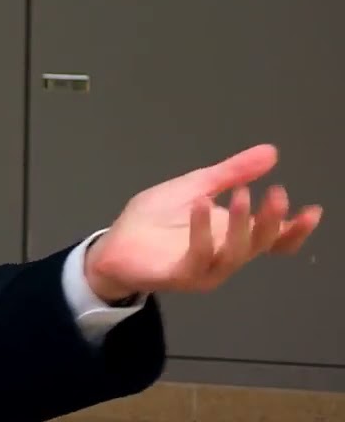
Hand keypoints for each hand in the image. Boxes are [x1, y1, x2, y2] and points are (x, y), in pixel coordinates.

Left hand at [84, 144, 322, 302]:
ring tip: (243, 193)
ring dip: (242, 223)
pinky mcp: (180, 275)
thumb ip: (231, 173)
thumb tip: (272, 153)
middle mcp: (224, 257)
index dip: (294, 229)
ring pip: (235, 253)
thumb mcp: (195, 187)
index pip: (273, 240)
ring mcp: (204, 270)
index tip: (312, 210)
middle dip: (272, 220)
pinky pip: (198, 255)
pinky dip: (203, 229)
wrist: (114, 244)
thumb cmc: (154, 219)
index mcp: (232, 237)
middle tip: (277, 193)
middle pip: (260, 245)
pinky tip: (202, 204)